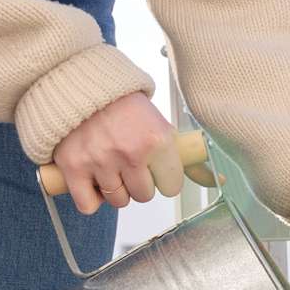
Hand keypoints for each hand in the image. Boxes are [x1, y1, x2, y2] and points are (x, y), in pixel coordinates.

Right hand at [50, 92, 182, 214]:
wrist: (81, 84)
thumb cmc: (123, 106)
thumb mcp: (159, 124)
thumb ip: (180, 154)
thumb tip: (216, 179)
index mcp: (158, 141)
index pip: (171, 188)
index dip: (163, 179)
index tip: (154, 167)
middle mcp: (130, 153)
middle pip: (144, 196)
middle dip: (138, 183)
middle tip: (128, 162)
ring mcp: (100, 161)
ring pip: (118, 201)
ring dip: (115, 189)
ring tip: (109, 165)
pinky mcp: (73, 166)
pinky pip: (88, 205)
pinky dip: (90, 199)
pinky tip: (92, 181)